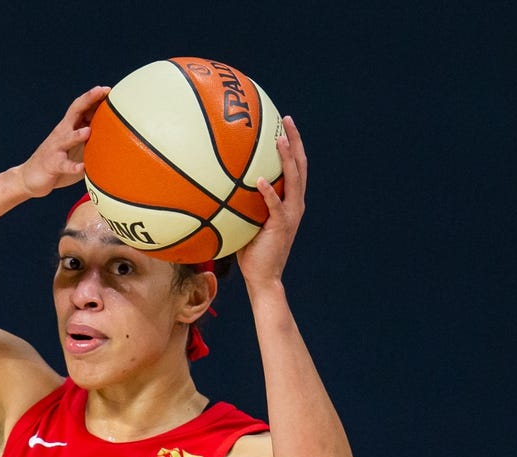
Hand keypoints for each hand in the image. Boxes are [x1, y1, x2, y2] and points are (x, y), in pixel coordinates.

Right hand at [16, 86, 109, 197]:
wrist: (29, 177)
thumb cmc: (58, 161)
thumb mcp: (76, 147)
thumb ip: (91, 140)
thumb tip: (116, 136)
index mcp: (69, 127)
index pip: (81, 107)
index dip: (93, 97)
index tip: (108, 89)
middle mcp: (61, 133)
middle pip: (74, 112)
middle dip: (87, 100)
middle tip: (101, 91)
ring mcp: (56, 148)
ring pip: (66, 138)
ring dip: (77, 135)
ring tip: (89, 131)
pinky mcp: (52, 165)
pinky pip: (63, 165)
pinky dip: (73, 166)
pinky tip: (81, 167)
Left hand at [236, 116, 307, 288]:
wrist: (263, 277)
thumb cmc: (251, 251)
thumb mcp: (246, 221)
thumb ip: (240, 202)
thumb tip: (216, 184)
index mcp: (289, 201)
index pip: (295, 167)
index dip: (293, 145)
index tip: (285, 124)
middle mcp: (294, 204)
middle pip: (300, 166)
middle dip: (295, 141)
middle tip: (288, 120)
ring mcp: (290, 214)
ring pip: (294, 180)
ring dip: (287, 159)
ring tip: (280, 139)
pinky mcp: (281, 226)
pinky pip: (275, 206)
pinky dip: (269, 193)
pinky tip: (260, 180)